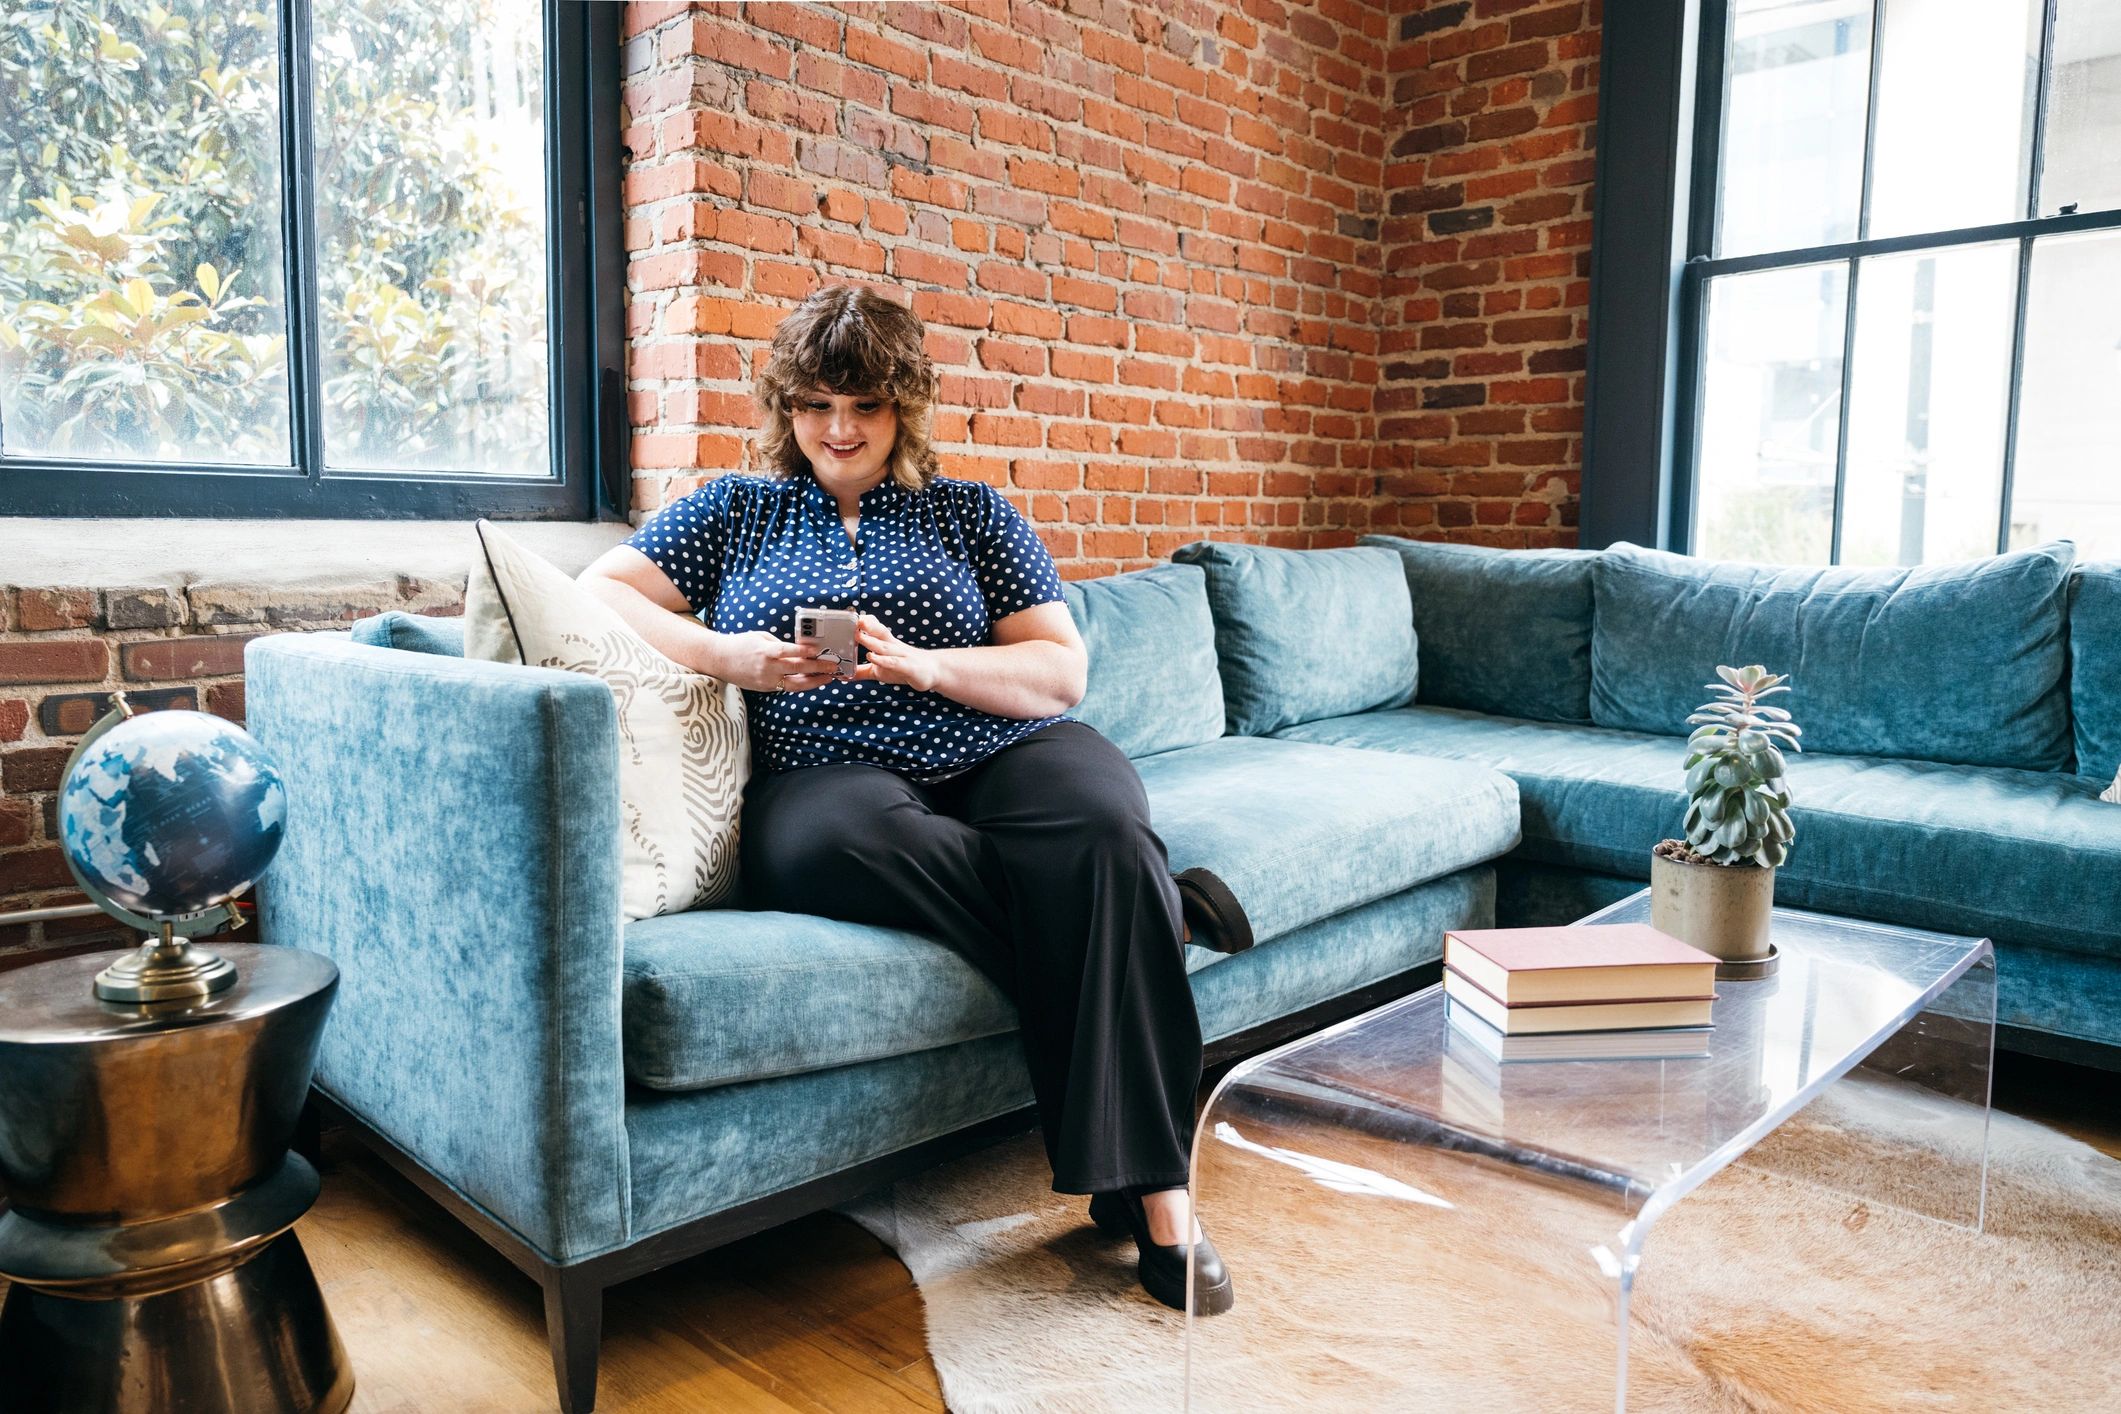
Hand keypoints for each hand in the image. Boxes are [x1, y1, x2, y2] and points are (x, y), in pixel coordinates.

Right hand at [710, 630, 839, 694]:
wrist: (719, 660)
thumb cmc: (741, 644)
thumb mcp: (761, 637)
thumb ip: (780, 644)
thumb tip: (799, 650)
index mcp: (765, 651)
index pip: (787, 651)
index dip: (803, 651)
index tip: (819, 650)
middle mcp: (767, 668)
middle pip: (796, 669)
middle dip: (817, 668)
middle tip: (833, 666)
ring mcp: (766, 680)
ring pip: (795, 684)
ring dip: (814, 681)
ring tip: (828, 677)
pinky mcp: (765, 688)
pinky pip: (787, 687)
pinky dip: (801, 684)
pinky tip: (813, 680)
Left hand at [853, 614, 940, 692]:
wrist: (933, 671)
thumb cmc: (904, 667)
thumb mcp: (880, 671)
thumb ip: (862, 672)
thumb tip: (842, 675)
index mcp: (887, 644)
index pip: (875, 628)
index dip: (864, 622)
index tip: (850, 617)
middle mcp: (894, 646)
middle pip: (880, 632)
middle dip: (866, 626)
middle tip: (852, 620)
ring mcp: (901, 656)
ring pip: (885, 646)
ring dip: (871, 640)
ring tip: (858, 636)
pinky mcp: (908, 668)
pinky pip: (894, 662)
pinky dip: (883, 660)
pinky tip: (872, 657)